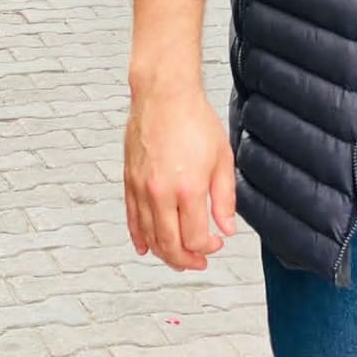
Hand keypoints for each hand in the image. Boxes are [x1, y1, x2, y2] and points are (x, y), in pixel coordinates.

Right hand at [124, 83, 235, 270]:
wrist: (164, 94)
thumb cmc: (195, 120)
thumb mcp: (222, 157)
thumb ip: (225, 198)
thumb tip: (227, 229)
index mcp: (188, 188)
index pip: (195, 237)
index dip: (207, 248)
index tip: (217, 243)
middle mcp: (161, 193)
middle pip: (170, 245)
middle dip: (186, 260)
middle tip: (198, 262)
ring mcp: (141, 189)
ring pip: (149, 237)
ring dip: (163, 253)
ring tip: (177, 257)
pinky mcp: (129, 182)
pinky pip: (131, 219)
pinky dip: (139, 237)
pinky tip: (146, 247)